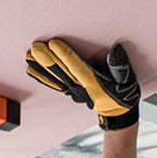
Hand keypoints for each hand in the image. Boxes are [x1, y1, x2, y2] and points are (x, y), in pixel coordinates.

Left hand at [26, 39, 140, 129]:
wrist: (118, 113)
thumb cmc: (124, 95)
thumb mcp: (128, 81)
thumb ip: (121, 67)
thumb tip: (115, 51)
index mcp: (95, 84)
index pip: (77, 67)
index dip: (65, 55)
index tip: (54, 44)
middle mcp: (82, 88)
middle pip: (62, 72)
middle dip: (47, 60)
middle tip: (35, 48)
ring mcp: (74, 91)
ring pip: (55, 78)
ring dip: (40, 67)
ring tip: (28, 56)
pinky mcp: (71, 91)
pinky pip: (54, 83)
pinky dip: (42, 76)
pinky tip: (32, 69)